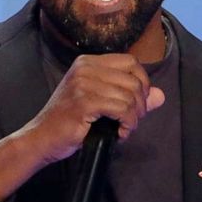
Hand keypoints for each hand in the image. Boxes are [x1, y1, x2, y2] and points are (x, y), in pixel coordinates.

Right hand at [0, 53, 165, 201]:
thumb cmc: (68, 123)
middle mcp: (85, 68)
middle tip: (131, 121)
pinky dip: (127, 123)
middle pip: (134, 79)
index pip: (131, 62)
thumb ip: (130, 97)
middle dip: (140, 103)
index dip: (142, 82)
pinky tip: (120, 133)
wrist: (40, 139)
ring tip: (124, 128)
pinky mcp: (84, 102)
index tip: (137, 103)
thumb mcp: (100, 104)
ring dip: (134, 117)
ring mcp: (83, 83)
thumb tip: (160, 96)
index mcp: (88, 62)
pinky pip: (122, 109)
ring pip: (130, 95)